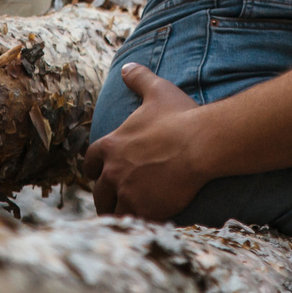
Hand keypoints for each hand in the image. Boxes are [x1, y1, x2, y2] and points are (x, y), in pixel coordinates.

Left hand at [81, 64, 211, 219]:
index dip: (95, 170)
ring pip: (113, 210)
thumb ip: (139, 78)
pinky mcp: (144, 209)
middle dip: (105, 197)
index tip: (99, 175)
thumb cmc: (180, 116)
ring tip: (126, 218)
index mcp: (111, 146)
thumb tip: (127, 66)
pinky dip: (137, 225)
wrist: (201, 144)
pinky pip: (134, 223)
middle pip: (99, 192)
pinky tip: (144, 226)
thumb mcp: (157, 90)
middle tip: (113, 201)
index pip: (91, 163)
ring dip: (118, 213)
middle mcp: (113, 171)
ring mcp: (128, 192)